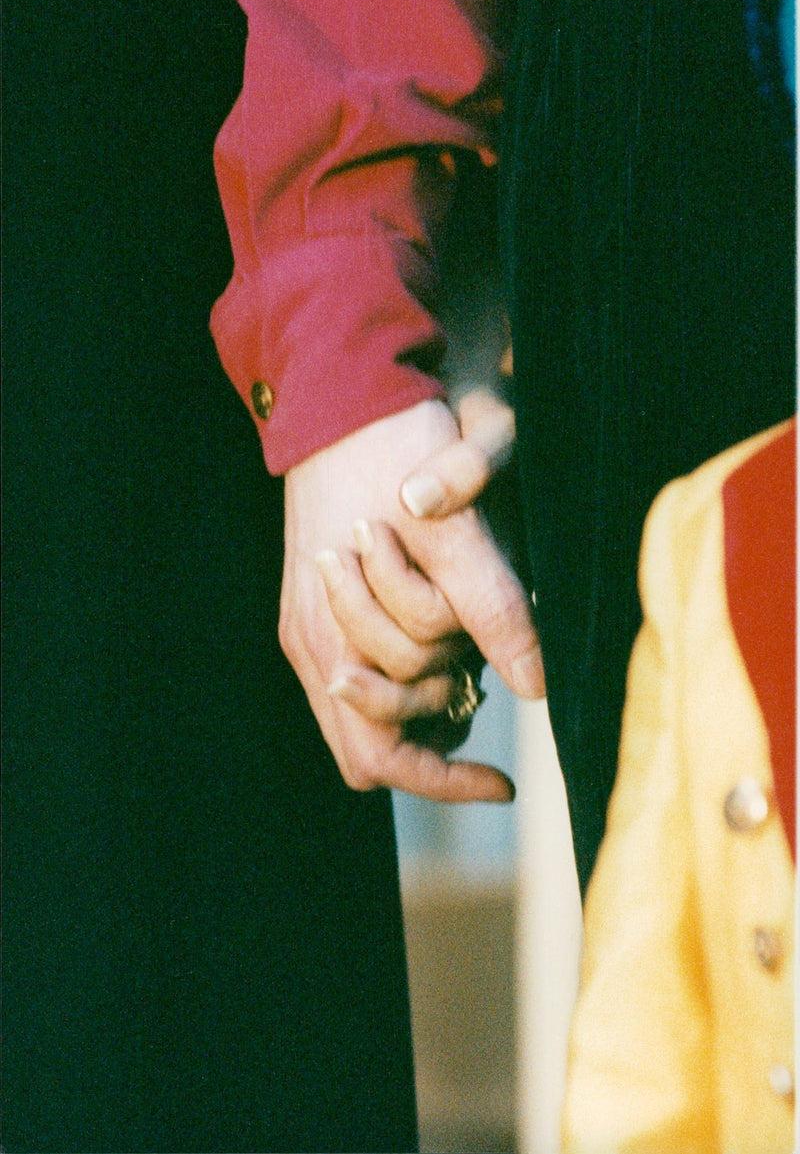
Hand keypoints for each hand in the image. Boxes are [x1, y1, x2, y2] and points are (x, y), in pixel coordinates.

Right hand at [280, 399, 542, 802]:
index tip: (504, 778)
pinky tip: (442, 633)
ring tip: (467, 652)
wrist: (336, 385)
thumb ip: (492, 606)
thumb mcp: (455, 529)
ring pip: (364, 712)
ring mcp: (307, 623)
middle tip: (482, 685)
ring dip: (421, 699)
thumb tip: (537, 684)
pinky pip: (356, 670)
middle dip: (434, 732)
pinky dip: (403, 672)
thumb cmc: (391, 448)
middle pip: (370, 747)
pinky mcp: (315, 602)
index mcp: (332, 637)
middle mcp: (311, 643)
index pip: (384, 758)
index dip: (448, 780)